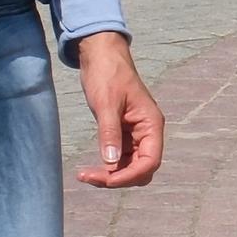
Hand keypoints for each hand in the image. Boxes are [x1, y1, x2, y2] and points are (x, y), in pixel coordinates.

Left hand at [75, 31, 165, 188]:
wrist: (101, 56)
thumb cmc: (107, 74)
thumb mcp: (106, 103)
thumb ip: (109, 133)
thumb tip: (111, 162)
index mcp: (151, 124)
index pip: (150, 161)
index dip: (130, 175)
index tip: (106, 179)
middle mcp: (147, 132)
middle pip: (141, 169)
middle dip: (118, 178)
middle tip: (88, 177)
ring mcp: (135, 134)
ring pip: (129, 166)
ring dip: (111, 174)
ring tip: (85, 174)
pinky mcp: (123, 133)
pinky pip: (120, 158)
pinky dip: (108, 165)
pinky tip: (91, 167)